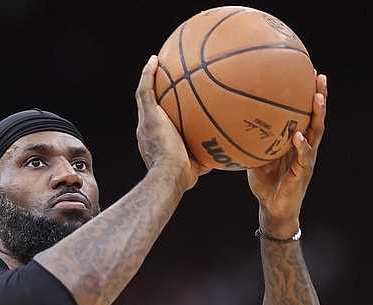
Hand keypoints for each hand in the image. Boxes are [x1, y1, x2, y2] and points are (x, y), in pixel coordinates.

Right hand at [135, 55, 210, 192]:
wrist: (170, 176)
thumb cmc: (184, 177)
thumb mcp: (200, 165)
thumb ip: (210, 155)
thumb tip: (228, 153)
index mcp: (155, 140)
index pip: (157, 121)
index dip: (162, 111)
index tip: (170, 103)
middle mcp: (145, 129)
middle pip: (148, 106)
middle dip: (155, 92)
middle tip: (163, 79)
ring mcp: (145, 122)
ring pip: (144, 95)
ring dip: (148, 77)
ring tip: (156, 62)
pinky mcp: (148, 116)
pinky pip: (146, 90)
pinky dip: (149, 74)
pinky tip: (155, 60)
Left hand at [247, 72, 327, 236]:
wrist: (271, 208)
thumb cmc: (264, 183)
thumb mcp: (254, 157)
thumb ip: (250, 141)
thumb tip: (230, 122)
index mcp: (295, 140)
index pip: (304, 113)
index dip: (306, 95)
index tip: (306, 73)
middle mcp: (305, 146)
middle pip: (316, 117)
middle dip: (320, 96)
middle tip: (319, 77)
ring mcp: (306, 158)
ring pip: (316, 133)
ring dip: (318, 115)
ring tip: (317, 97)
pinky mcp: (304, 173)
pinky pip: (304, 156)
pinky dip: (301, 145)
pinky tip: (298, 135)